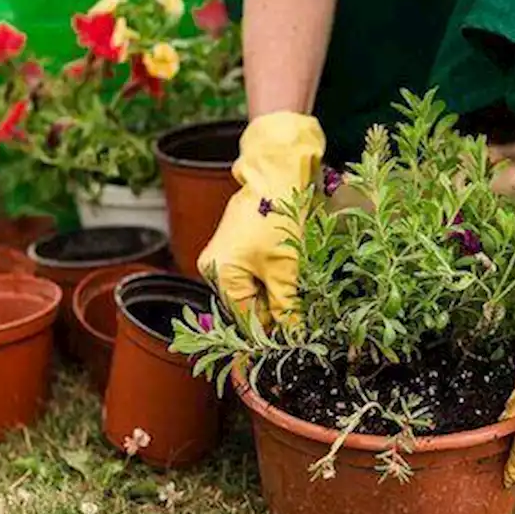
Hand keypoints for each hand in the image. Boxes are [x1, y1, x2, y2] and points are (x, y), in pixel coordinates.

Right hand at [198, 113, 324, 321]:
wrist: (277, 173)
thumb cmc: (279, 216)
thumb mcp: (287, 267)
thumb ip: (286, 305)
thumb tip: (292, 334)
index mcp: (220, 274)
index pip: (244, 318)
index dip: (269, 331)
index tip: (291, 340)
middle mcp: (213, 267)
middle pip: (246, 304)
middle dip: (273, 309)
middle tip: (301, 315)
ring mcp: (222, 254)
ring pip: (252, 288)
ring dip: (274, 291)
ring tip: (297, 284)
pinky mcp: (235, 244)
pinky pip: (252, 271)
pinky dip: (271, 274)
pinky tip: (288, 268)